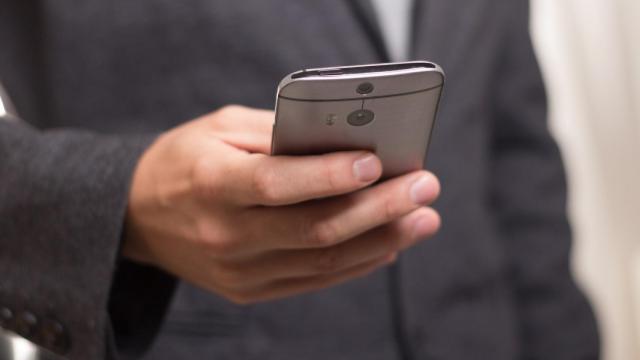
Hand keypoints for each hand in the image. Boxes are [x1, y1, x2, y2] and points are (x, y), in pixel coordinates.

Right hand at [123, 105, 440, 303]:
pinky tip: (388, 244)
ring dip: (381, 240)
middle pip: (315, 230)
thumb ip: (278, 133)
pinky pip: (314, 281)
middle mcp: (226, 234)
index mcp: (212, 184)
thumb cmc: (185, 161)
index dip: (329, 176)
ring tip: (422, 219)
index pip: (277, 185)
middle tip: (425, 187)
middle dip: (379, 209)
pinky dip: (357, 263)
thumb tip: (343, 142)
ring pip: (324, 262)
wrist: (139, 217)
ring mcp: (239, 271)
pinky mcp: (250, 290)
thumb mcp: (220, 128)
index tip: (377, 162)